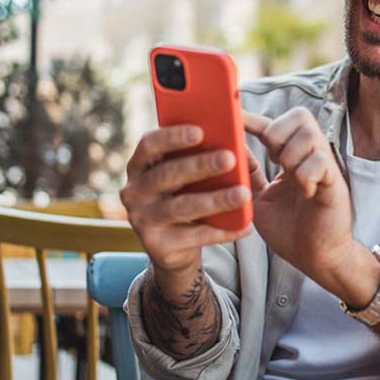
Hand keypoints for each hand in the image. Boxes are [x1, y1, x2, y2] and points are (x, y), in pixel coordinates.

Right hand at [120, 125, 252, 285]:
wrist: (175, 248)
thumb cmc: (185, 197)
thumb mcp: (185, 176)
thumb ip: (197, 157)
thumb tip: (231, 140)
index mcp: (140, 166)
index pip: (149, 144)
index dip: (172, 137)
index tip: (200, 131)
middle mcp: (134, 191)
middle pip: (167, 175)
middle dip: (200, 165)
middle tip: (230, 158)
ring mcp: (142, 220)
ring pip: (182, 207)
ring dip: (216, 200)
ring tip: (244, 194)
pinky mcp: (157, 246)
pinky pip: (195, 236)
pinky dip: (222, 231)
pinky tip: (245, 225)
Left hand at [244, 108, 376, 304]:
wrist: (315, 258)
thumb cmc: (290, 230)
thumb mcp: (259, 198)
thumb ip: (249, 174)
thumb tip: (230, 151)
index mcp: (292, 158)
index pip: (274, 125)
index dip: (253, 118)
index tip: (233, 115)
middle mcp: (311, 157)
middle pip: (299, 116)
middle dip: (278, 133)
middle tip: (274, 160)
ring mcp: (325, 167)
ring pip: (309, 134)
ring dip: (292, 156)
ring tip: (291, 179)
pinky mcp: (335, 182)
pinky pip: (320, 161)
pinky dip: (307, 175)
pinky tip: (306, 193)